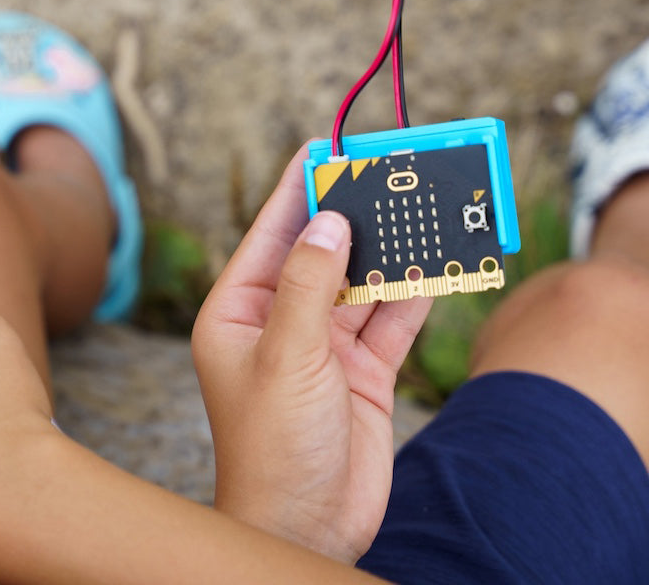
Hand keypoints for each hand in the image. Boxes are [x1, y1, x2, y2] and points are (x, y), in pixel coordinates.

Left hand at [191, 143, 430, 562]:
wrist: (306, 526)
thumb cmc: (272, 448)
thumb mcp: (286, 357)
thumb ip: (310, 287)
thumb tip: (327, 221)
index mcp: (239, 311)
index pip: (271, 234)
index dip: (299, 187)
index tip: (327, 144)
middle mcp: (280, 320)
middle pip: (323, 250)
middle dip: (356, 213)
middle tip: (391, 169)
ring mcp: (324, 345)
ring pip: (362, 281)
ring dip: (391, 249)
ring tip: (421, 204)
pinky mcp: (362, 371)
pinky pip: (391, 319)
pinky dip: (414, 293)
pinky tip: (433, 261)